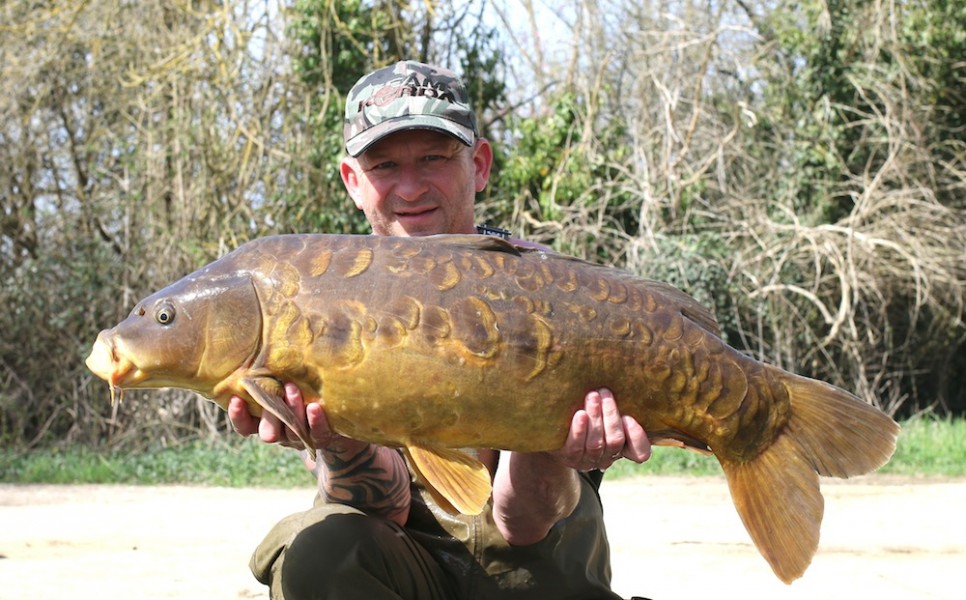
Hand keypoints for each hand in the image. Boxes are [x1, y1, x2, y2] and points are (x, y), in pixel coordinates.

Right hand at [227, 384, 366, 454]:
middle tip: (270, 400)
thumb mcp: (282, 381)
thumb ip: (270, 373)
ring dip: (292, 410)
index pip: (245, 426)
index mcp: (265, 421)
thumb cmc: (301, 386)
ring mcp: (302, 437)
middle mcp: (281, 433)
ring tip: (292, 388)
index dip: (238, 416)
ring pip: (294, 431)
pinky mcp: (322, 437)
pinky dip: (316, 421)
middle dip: (268, 417)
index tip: (235, 399)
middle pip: (269, 432)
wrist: (339, 413)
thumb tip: (260, 339)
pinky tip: (315, 407)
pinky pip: (318, 434)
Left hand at [552, 388, 650, 470]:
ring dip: (596, 417)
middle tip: (604, 392)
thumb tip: (621, 380)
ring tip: (592, 396)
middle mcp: (606, 457)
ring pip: (596, 443)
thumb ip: (614, 405)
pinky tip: (580, 414)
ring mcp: (587, 460)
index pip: (640, 452)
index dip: (637, 436)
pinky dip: (579, 430)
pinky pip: (575, 447)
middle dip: (610, 415)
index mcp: (622, 448)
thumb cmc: (586, 415)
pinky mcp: (568, 458)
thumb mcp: (604, 410)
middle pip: (615, 441)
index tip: (629, 417)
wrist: (555, 431)